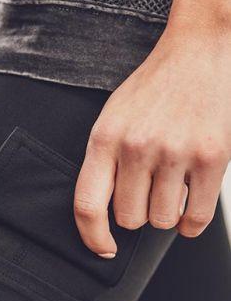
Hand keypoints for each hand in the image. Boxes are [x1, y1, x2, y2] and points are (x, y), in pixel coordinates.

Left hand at [73, 29, 230, 257]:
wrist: (200, 50)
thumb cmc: (153, 90)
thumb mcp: (112, 118)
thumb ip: (104, 163)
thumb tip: (103, 218)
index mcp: (105, 138)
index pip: (87, 205)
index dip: (92, 237)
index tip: (103, 249)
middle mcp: (137, 145)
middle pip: (129, 218)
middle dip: (138, 212)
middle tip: (150, 188)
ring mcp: (175, 151)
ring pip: (162, 220)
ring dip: (166, 213)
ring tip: (172, 185)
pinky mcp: (212, 156)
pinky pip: (195, 218)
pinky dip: (191, 224)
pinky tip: (189, 207)